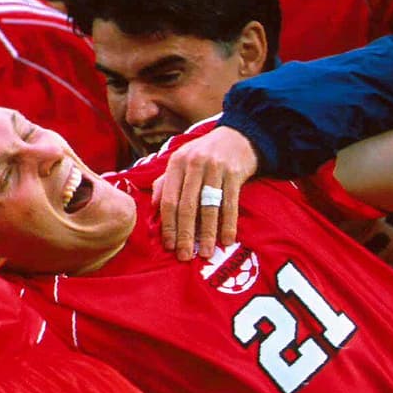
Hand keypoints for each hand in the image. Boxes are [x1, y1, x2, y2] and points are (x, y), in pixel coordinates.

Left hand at [152, 125, 258, 260]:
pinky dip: (228, 224)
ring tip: (207, 253)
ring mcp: (215, 168)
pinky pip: (230, 203)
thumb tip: (153, 208)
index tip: (169, 246)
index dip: (168, 225)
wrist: (238, 135)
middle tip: (185, 256)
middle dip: (185, 235)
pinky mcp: (234, 172)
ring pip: (209, 207)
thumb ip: (166, 182)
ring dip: (208, 234)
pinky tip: (227, 240)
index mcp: (176, 163)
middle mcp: (194, 164)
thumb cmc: (205, 154)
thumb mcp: (182, 161)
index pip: (169, 199)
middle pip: (187, 206)